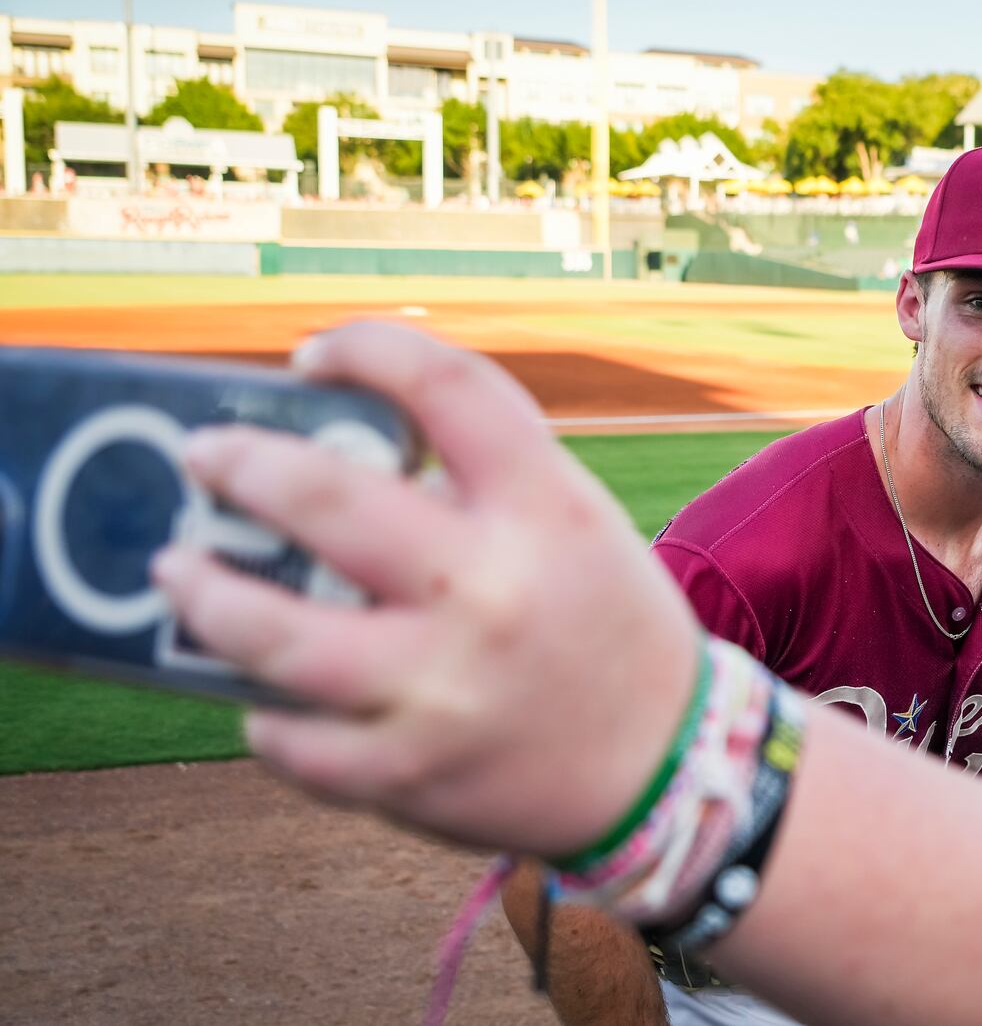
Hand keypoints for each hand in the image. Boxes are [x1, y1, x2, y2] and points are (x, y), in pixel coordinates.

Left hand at [151, 322, 699, 854]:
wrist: (664, 765)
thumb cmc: (605, 623)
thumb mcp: (574, 523)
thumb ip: (481, 478)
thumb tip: (339, 442)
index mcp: (545, 508)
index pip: (446, 385)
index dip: (366, 348)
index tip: (314, 357)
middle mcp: (490, 589)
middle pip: (325, 497)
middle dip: (241, 464)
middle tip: (205, 458)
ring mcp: (443, 688)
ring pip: (273, 633)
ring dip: (204, 593)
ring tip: (176, 571)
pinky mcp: (411, 773)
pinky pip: (295, 741)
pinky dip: (266, 717)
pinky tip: (258, 697)